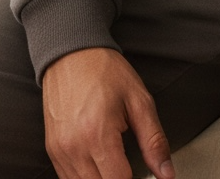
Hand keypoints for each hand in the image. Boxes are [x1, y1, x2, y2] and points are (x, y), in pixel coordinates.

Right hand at [42, 47, 173, 178]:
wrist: (72, 52)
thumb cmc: (104, 71)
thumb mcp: (139, 100)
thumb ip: (154, 141)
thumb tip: (166, 173)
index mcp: (97, 135)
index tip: (146, 176)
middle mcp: (74, 148)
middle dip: (120, 178)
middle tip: (131, 166)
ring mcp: (59, 151)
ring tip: (117, 164)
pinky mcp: (52, 150)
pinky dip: (87, 177)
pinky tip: (100, 165)